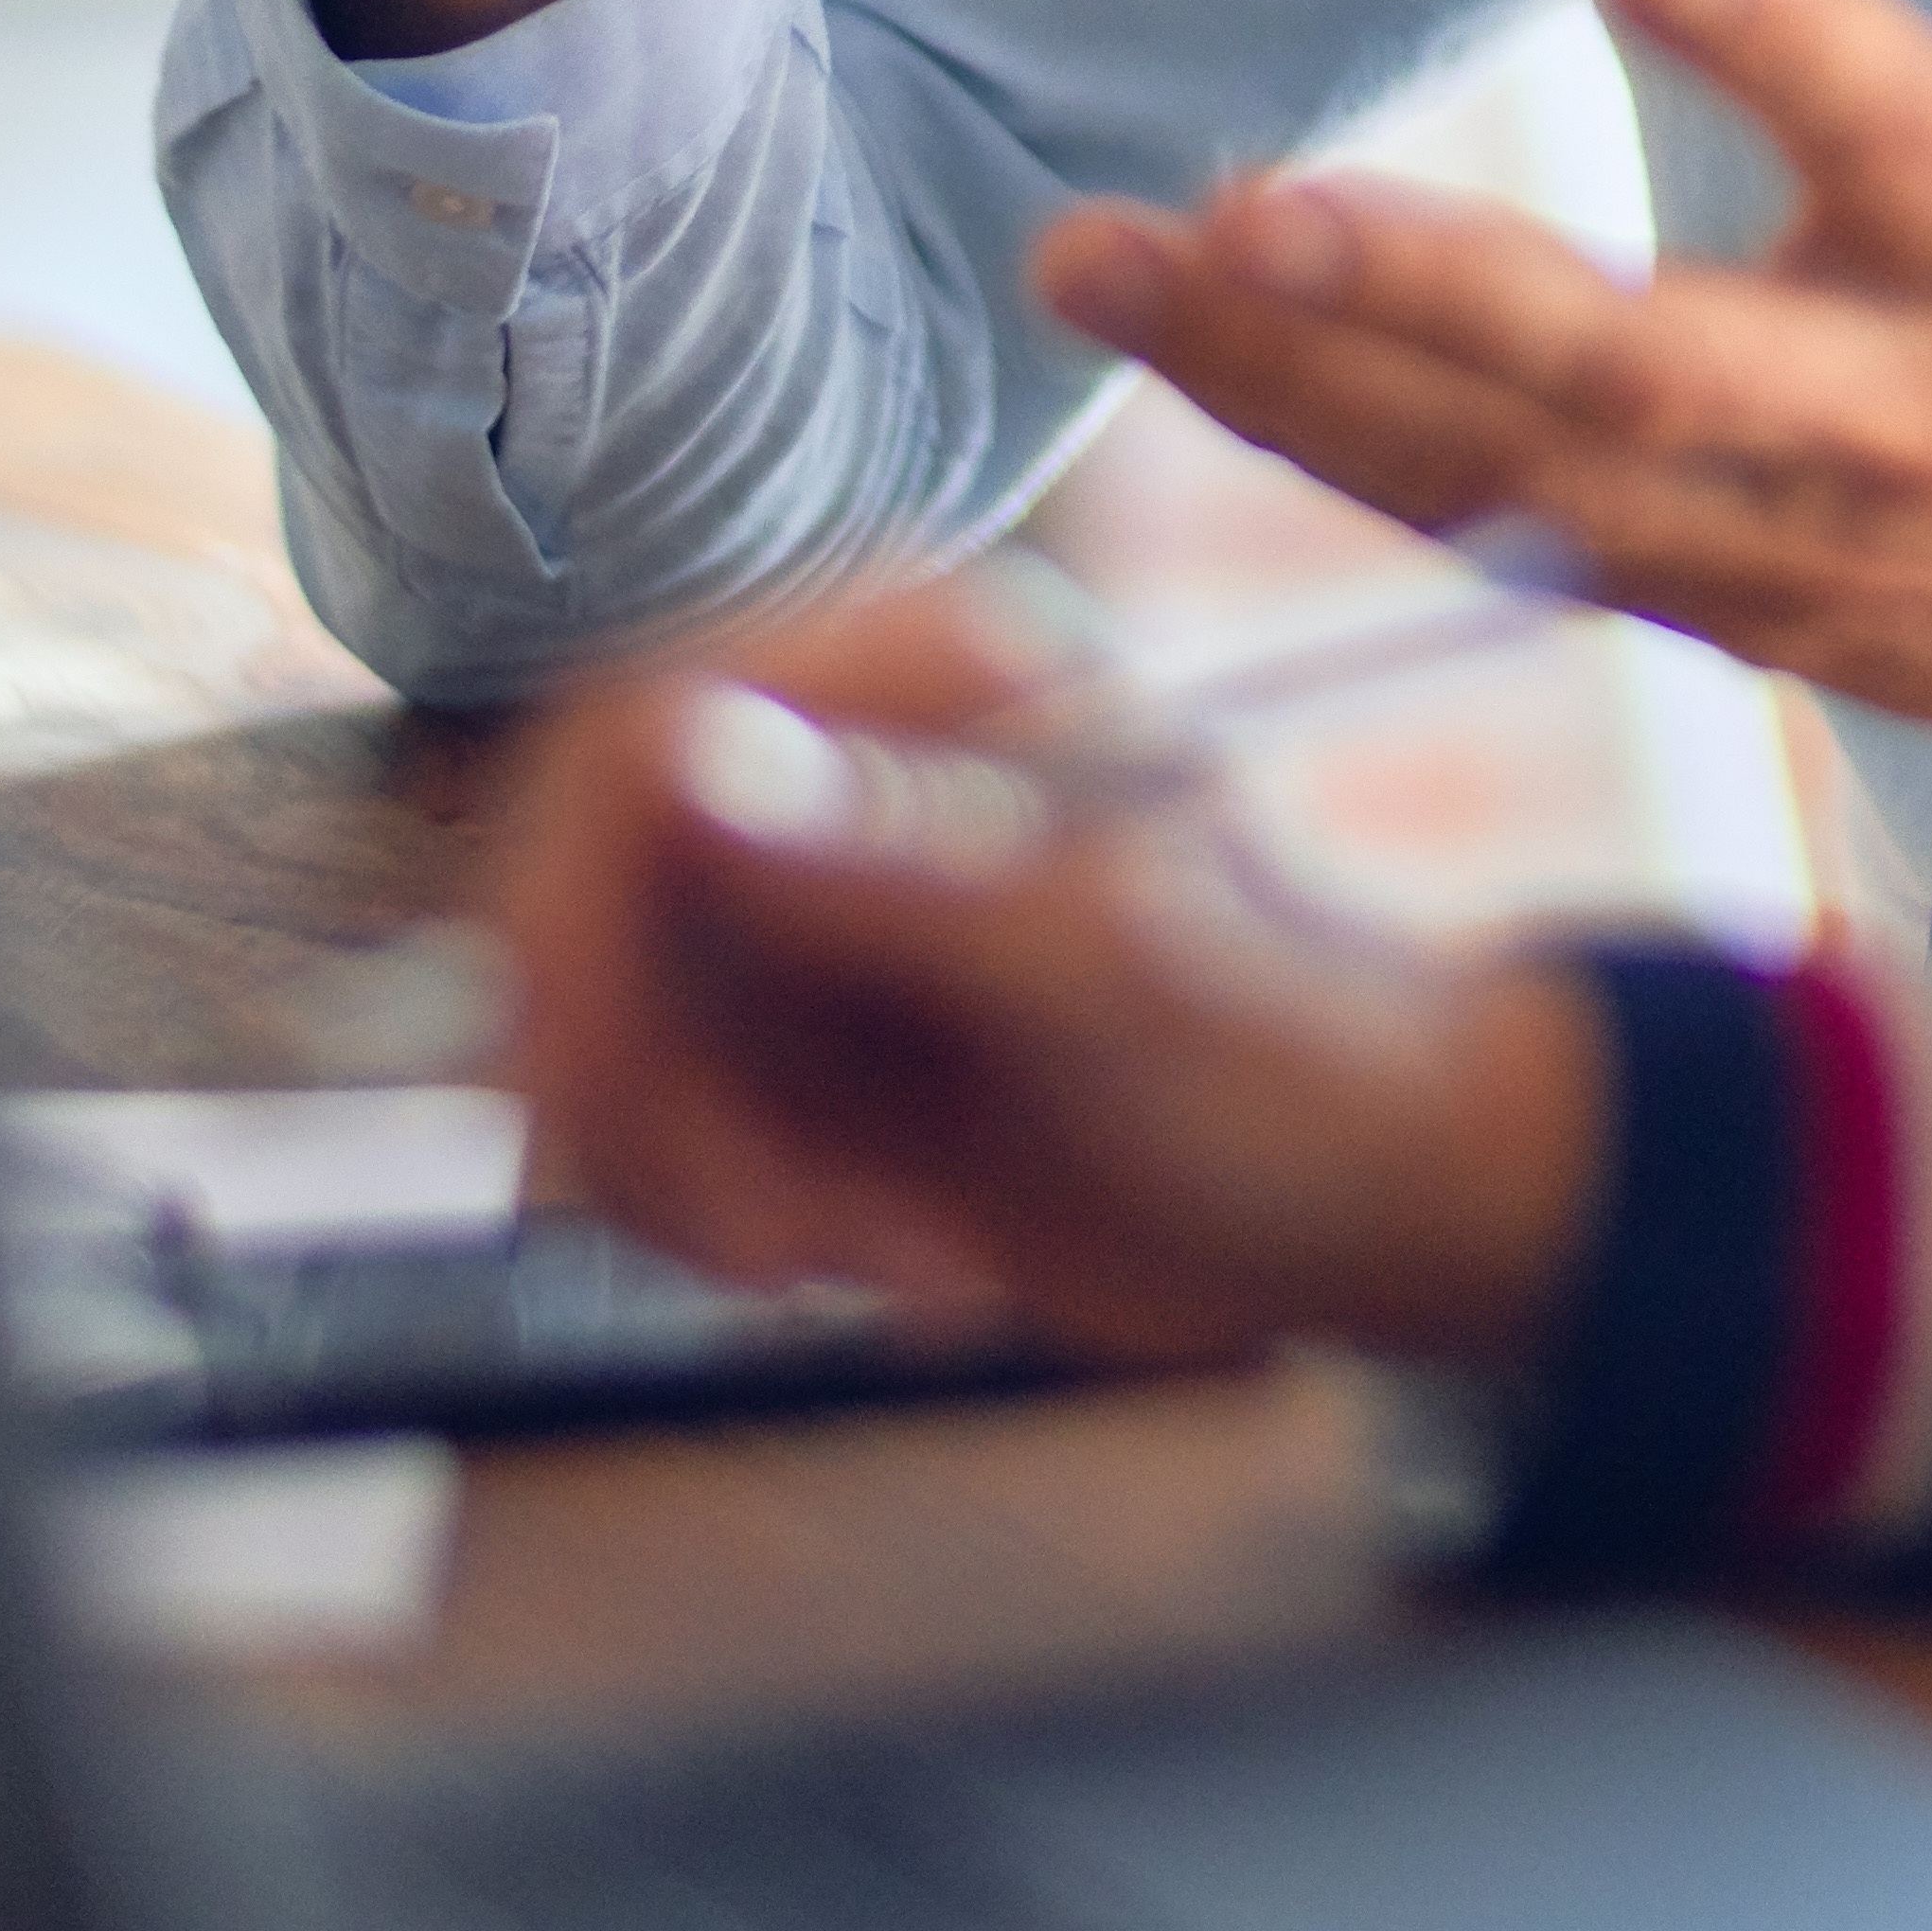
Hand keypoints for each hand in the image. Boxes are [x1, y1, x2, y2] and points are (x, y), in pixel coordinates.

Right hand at [491, 579, 1607, 1372]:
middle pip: (573, 903)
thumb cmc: (1292, 1057)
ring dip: (698, 1188)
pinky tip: (886, 1260)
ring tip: (884, 1258)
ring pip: (590, 1042)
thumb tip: (676, 747)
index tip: (599, 1088)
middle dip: (642, 1099)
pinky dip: (726, 1225)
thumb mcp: (1106, 966)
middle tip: (772, 1244)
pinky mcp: (783, 1044)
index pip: (631, 737)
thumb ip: (896, 858)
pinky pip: (643, 1133)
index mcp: (919, 670)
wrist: (1360, 1205)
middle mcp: (833, 766)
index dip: (571, 916)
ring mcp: (797, 911)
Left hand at [1037, 0, 1931, 933]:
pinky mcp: (1724, 606)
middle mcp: (1899, 396)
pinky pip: (1496, 539)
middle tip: (1249, 212)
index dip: (1783, 39)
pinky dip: (1334, 459)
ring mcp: (1793, 528)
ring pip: (1518, 470)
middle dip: (1440, 301)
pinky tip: (1179, 355)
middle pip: (1646, 364)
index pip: (1893, 120)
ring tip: (1105, 259)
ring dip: (1299, 381)